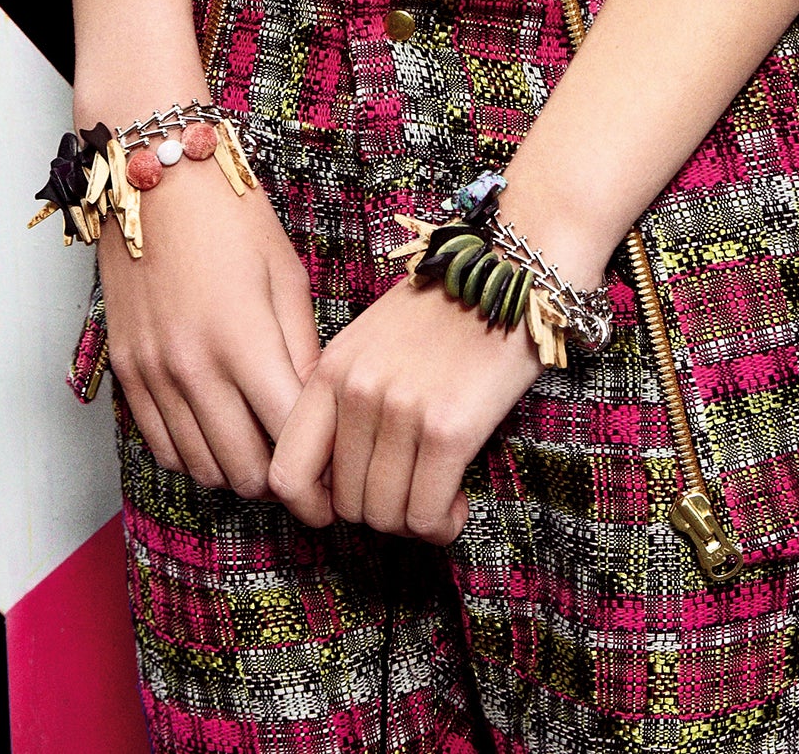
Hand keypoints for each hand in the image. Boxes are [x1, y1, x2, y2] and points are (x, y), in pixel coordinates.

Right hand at [99, 157, 320, 496]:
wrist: (152, 176)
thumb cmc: (231, 214)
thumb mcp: (286, 275)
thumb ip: (303, 352)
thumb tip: (320, 415)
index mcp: (243, 339)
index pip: (289, 440)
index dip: (319, 477)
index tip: (336, 488)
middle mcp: (193, 367)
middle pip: (245, 470)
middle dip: (282, 480)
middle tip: (304, 469)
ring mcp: (154, 374)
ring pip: (203, 468)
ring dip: (239, 470)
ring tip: (265, 449)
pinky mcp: (127, 372)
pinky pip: (163, 448)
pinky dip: (196, 455)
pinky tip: (220, 433)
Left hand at [267, 269, 539, 542]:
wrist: (510, 273)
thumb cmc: (445, 314)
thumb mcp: (372, 344)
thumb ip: (344, 400)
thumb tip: (335, 480)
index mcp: (332, 370)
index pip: (288, 474)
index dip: (314, 508)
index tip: (344, 507)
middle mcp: (358, 391)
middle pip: (346, 505)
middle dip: (380, 512)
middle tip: (411, 493)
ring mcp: (400, 410)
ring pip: (387, 516)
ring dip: (414, 521)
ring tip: (438, 498)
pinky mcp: (448, 429)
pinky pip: (427, 514)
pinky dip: (441, 525)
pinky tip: (457, 506)